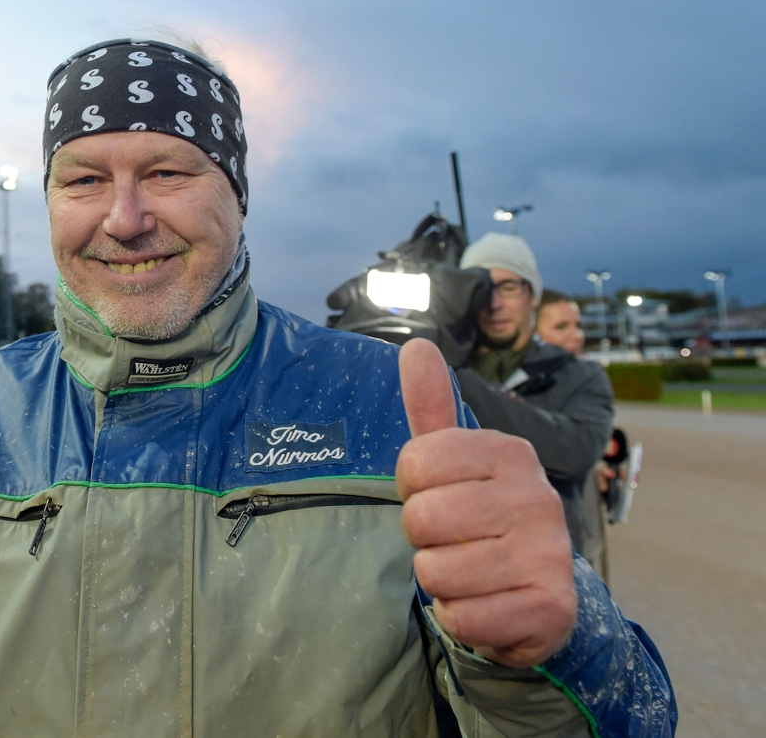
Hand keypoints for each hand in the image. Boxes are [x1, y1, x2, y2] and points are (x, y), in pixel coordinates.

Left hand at [396, 339, 576, 667]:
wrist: (540, 598)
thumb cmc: (481, 521)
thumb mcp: (455, 462)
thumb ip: (432, 408)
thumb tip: (415, 345)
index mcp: (510, 452)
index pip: (414, 464)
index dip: (413, 490)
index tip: (441, 497)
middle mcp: (537, 496)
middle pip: (421, 519)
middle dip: (424, 539)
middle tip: (456, 541)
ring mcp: (548, 552)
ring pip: (435, 571)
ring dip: (442, 582)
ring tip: (472, 574)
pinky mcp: (550, 607)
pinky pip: (461, 616)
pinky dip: (462, 618)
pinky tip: (488, 605)